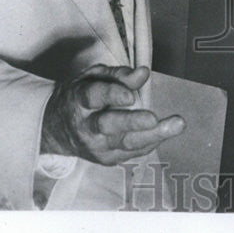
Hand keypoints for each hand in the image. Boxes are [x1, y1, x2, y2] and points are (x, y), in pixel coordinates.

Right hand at [41, 65, 184, 165]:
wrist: (56, 131)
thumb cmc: (81, 96)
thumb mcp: (94, 77)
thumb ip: (118, 74)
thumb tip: (143, 73)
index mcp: (79, 100)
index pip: (94, 96)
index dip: (112, 95)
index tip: (130, 96)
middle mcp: (85, 126)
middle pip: (108, 125)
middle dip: (132, 122)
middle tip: (153, 118)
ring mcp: (95, 146)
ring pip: (124, 142)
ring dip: (152, 135)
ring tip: (176, 125)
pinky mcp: (106, 159)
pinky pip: (132, 151)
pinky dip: (151, 141)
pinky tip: (167, 131)